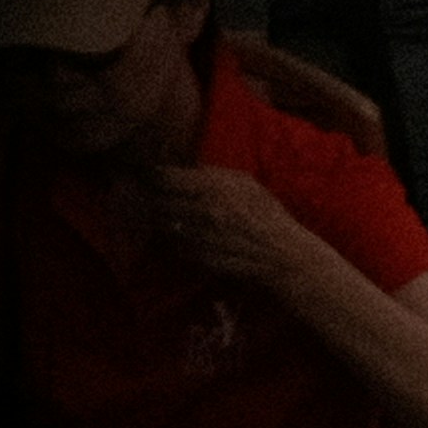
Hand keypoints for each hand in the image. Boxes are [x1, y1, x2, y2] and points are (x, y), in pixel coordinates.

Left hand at [133, 157, 324, 296]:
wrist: (281, 255)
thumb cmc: (266, 215)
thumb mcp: (246, 184)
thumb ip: (215, 175)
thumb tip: (188, 169)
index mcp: (212, 187)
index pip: (165, 177)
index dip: (152, 175)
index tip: (148, 175)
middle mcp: (201, 210)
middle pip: (158, 200)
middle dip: (150, 198)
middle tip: (146, 196)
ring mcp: (198, 236)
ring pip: (162, 224)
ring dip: (159, 220)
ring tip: (160, 216)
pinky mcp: (197, 258)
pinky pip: (173, 246)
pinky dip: (172, 241)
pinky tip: (178, 237)